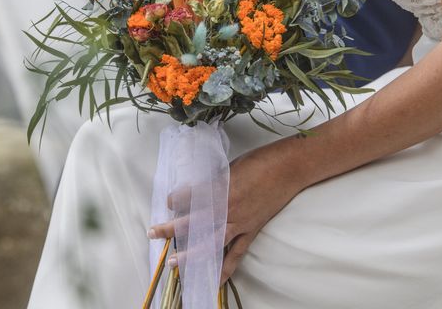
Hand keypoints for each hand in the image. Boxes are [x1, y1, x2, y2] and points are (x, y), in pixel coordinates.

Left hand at [148, 136, 305, 282]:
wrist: (288, 168)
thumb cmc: (259, 161)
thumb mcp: (230, 167)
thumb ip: (213, 181)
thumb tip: (198, 191)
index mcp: (219, 188)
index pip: (190, 197)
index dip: (177, 199)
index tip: (169, 201)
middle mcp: (226, 208)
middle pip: (193, 222)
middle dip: (171, 229)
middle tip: (153, 233)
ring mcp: (239, 222)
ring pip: (210, 242)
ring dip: (190, 254)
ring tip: (173, 262)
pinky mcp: (251, 230)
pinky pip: (236, 253)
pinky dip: (225, 268)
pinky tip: (214, 280)